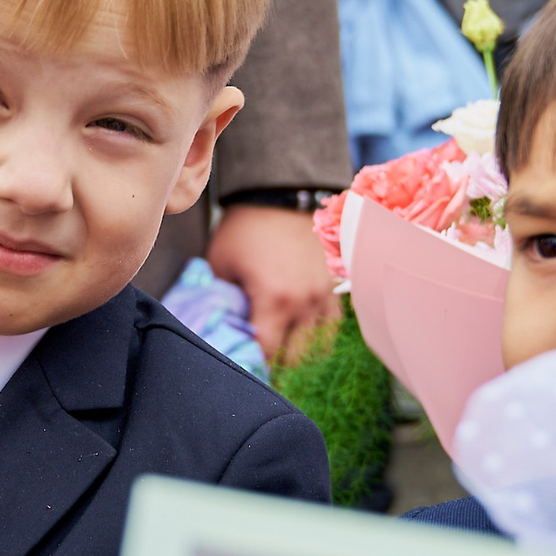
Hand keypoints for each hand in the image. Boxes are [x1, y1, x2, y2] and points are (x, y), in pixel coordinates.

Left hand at [207, 203, 340, 359]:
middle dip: (275, 360)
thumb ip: (222, 301)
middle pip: (295, 357)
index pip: (267, 352)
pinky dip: (314, 332)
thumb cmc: (246, 229)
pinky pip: (330, 325)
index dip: (253, 361)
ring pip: (317, 345)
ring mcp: (324, 296)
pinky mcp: (335, 287)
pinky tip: (297, 327)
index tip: (242, 361)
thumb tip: (223, 328)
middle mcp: (306, 303)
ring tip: (279, 343)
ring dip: (297, 348)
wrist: (281, 194)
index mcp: (275, 299)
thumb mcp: (220, 264)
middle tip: (258, 354)